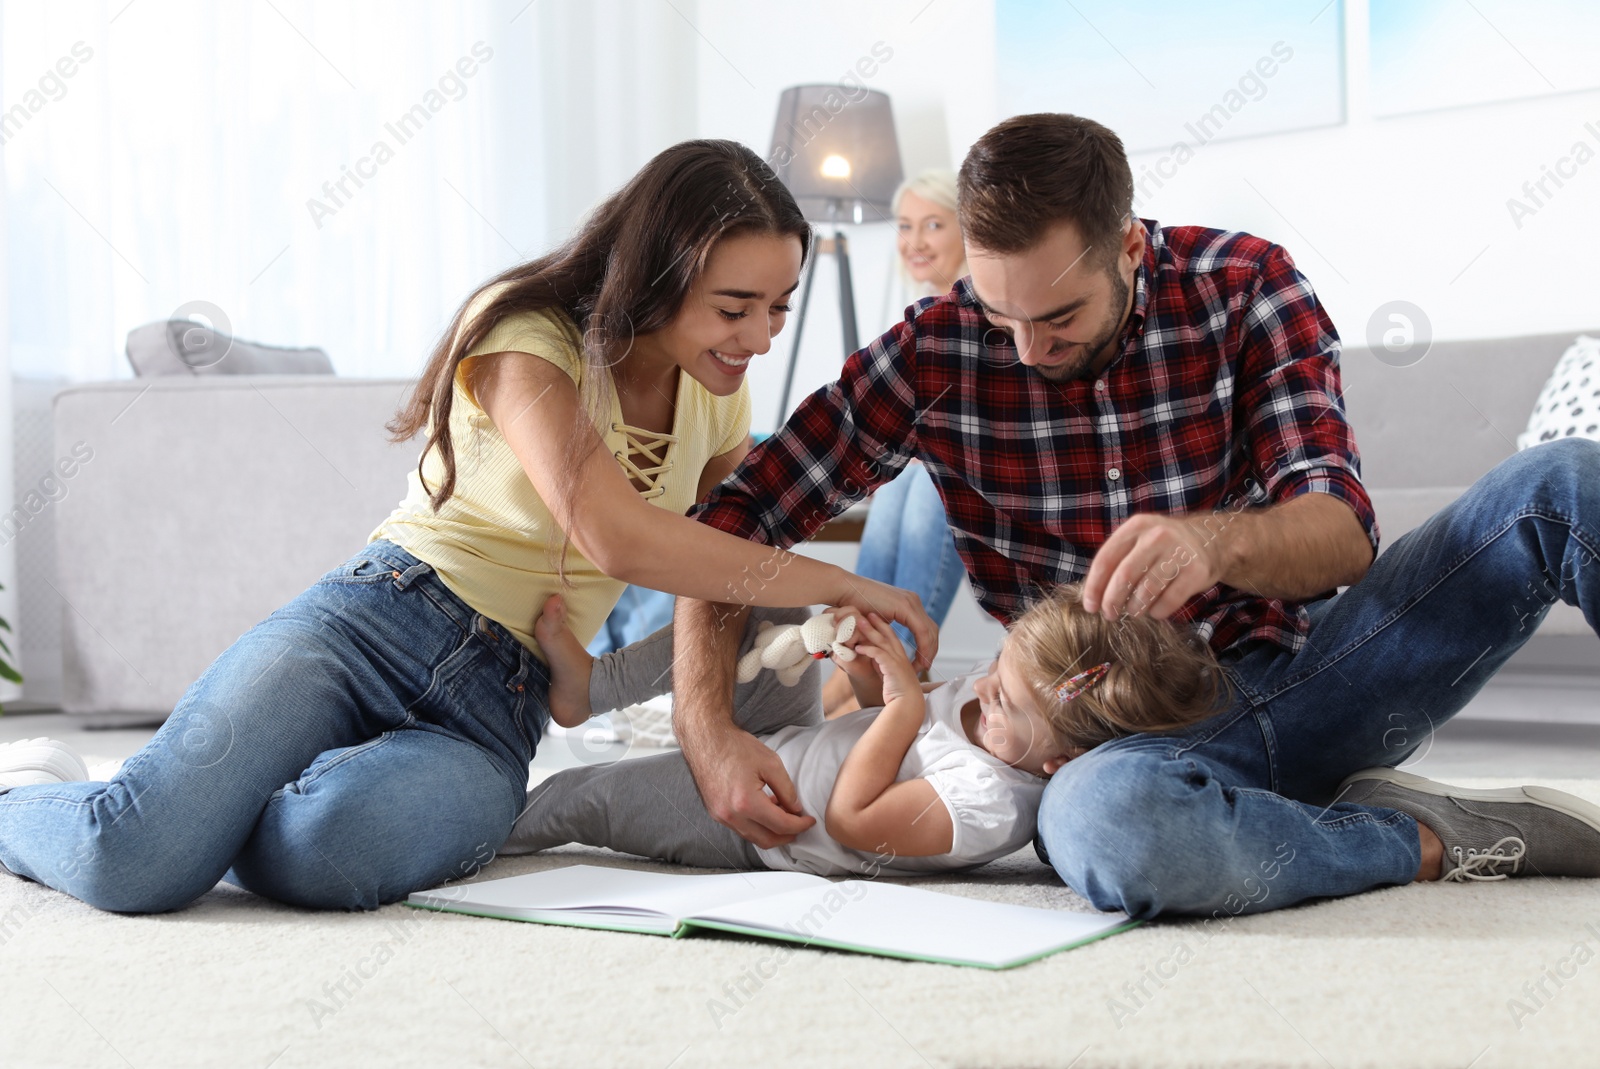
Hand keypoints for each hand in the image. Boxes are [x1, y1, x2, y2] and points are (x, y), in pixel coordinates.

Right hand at [677, 720, 814, 848]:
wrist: (705, 739)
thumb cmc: (736, 747)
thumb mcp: (770, 763)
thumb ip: (787, 790)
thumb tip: (796, 809)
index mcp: (746, 803)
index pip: (780, 825)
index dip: (800, 825)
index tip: (810, 821)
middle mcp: (731, 815)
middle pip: (767, 840)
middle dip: (787, 836)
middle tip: (800, 826)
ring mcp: (720, 816)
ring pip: (753, 837)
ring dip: (771, 832)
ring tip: (784, 816)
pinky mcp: (715, 813)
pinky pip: (741, 829)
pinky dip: (757, 826)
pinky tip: (765, 811)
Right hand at [827, 573, 938, 671]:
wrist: (846, 589)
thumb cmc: (854, 604)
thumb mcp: (876, 619)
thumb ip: (885, 628)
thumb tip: (886, 641)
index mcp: (908, 602)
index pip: (926, 627)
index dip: (927, 645)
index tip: (923, 661)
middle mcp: (913, 600)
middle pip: (932, 629)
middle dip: (931, 650)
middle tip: (926, 667)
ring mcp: (910, 602)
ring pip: (930, 631)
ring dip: (928, 651)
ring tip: (922, 667)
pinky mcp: (905, 607)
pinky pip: (921, 631)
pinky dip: (922, 647)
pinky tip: (918, 659)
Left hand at [845, 613, 920, 705]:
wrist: (907, 707)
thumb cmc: (898, 696)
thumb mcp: (889, 676)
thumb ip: (882, 666)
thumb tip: (872, 660)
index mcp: (900, 657)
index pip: (891, 636)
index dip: (881, 625)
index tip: (871, 616)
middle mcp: (900, 656)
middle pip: (887, 634)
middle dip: (875, 622)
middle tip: (864, 612)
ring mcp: (897, 661)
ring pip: (883, 641)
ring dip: (869, 630)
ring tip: (857, 621)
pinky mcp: (892, 668)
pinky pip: (879, 654)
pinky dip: (868, 649)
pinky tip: (858, 647)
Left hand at [1081, 513, 1226, 620]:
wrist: (1211, 540)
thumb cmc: (1164, 546)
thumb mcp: (1139, 539)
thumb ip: (1117, 560)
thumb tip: (1093, 596)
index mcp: (1137, 526)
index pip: (1105, 559)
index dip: (1094, 586)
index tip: (1090, 606)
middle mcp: (1157, 535)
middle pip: (1124, 576)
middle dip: (1112, 601)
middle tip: (1110, 614)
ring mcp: (1179, 551)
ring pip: (1147, 590)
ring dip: (1135, 608)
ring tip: (1134, 611)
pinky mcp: (1196, 570)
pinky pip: (1169, 600)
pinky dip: (1157, 611)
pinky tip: (1155, 611)